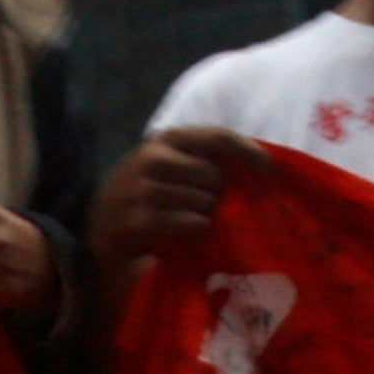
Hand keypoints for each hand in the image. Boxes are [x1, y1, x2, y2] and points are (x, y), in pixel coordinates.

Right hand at [89, 126, 254, 265]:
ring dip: (206, 217)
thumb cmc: (151, 203)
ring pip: (203, 201)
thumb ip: (209, 164)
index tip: (269, 170)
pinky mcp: (135, 222)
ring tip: (192, 223)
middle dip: (218, 196)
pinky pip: (189, 223)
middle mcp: (150, 158)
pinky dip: (196, 230)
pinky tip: (188, 235)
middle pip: (213, 175)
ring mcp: (139, 189)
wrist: (103, 236)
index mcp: (165, 140)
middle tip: (209, 209)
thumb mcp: (177, 174)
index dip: (247, 152)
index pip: (216, 137)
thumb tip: (262, 166)